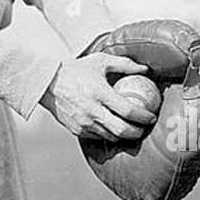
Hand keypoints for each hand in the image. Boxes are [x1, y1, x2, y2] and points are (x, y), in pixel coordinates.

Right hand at [39, 54, 153, 140]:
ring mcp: (84, 123)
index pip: (129, 111)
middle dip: (138, 132)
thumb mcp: (100, 61)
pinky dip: (108, 135)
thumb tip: (145, 68)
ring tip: (131, 130)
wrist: (47, 83)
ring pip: (111, 137)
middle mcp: (92, 111)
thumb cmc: (75, 70)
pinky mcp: (76, 130)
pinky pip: (97, 137)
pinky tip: (113, 129)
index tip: (151, 116)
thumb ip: (124, 64)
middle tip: (144, 128)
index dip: (144, 117)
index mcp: (100, 93)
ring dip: (123, 136)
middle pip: (122, 130)